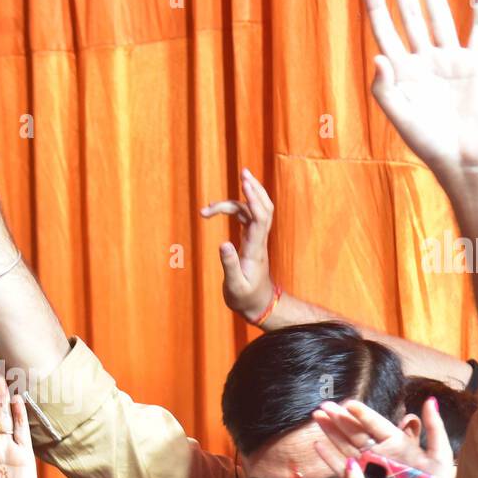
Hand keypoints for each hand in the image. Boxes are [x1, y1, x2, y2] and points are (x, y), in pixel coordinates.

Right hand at [200, 168, 275, 320]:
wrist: (259, 305)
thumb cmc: (245, 298)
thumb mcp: (234, 286)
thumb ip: (229, 265)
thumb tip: (223, 243)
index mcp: (255, 250)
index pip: (259, 218)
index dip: (253, 198)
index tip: (244, 183)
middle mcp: (258, 241)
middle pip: (264, 208)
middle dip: (255, 189)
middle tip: (244, 172)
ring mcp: (256, 240)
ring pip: (254, 211)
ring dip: (242, 198)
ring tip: (214, 201)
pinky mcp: (250, 241)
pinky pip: (248, 218)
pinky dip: (237, 208)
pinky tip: (221, 208)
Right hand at [312, 395, 455, 477]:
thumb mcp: (441, 456)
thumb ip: (435, 429)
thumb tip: (430, 401)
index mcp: (397, 443)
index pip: (376, 424)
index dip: (362, 413)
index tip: (348, 403)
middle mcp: (379, 452)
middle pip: (356, 431)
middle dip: (339, 418)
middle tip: (324, 405)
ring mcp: (369, 468)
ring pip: (345, 445)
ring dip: (330, 431)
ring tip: (317, 416)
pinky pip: (342, 469)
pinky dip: (329, 458)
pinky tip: (318, 445)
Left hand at [361, 0, 477, 185]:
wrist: (464, 156)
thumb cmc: (428, 143)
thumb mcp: (401, 118)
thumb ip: (385, 90)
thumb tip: (378, 56)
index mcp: (402, 73)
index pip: (385, 32)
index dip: (377, 8)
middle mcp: (424, 61)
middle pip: (410, 17)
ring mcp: (451, 59)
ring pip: (439, 15)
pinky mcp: (477, 62)